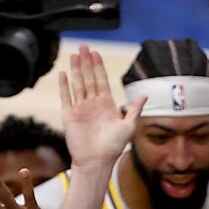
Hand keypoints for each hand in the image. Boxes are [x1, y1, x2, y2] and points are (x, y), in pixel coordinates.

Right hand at [58, 44, 145, 172]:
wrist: (96, 162)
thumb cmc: (113, 148)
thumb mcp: (128, 127)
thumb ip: (134, 110)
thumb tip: (145, 95)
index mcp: (106, 105)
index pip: (102, 80)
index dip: (99, 66)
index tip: (96, 53)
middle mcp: (92, 104)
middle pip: (89, 78)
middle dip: (86, 62)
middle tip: (84, 46)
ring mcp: (80, 109)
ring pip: (78, 84)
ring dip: (76, 69)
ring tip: (74, 55)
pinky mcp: (69, 116)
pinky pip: (66, 98)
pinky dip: (64, 86)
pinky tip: (63, 73)